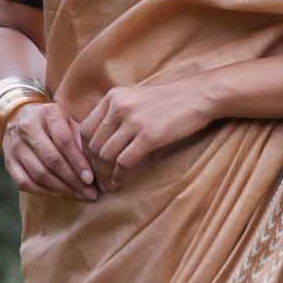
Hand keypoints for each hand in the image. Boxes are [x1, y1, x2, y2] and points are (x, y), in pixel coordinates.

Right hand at [1, 98, 97, 200]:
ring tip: (78, 195)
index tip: (90, 179)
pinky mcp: (8, 161)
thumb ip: (81, 140)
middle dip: (73, 180)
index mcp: (47, 114)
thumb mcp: (69, 122)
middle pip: (51, 160)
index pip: (64, 141)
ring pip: (39, 174)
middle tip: (89, 193)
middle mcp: (27, 128)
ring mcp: (14, 145)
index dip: (78, 162)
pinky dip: (44, 191)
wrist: (20, 116)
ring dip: (61, 188)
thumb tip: (93, 168)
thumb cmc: (53, 123)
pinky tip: (60, 193)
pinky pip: (25, 183)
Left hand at [78, 79, 214, 189]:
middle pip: (93, 144)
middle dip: (92, 167)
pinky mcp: (149, 136)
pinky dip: (118, 175)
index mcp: (112, 97)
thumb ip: (117, 112)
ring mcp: (133, 121)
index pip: (85, 129)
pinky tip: (119, 182)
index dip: (84, 152)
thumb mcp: (136, 98)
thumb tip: (101, 139)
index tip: (90, 165)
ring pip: (106, 155)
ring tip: (107, 185)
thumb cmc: (170, 100)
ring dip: (104, 174)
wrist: (198, 96)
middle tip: (96, 181)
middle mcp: (118, 107)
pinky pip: (124, 162)